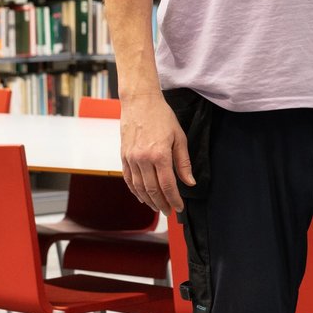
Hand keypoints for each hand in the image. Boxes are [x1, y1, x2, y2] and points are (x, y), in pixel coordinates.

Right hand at [119, 92, 194, 214]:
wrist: (140, 101)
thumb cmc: (162, 116)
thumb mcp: (179, 137)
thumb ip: (183, 162)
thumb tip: (189, 183)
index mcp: (160, 154)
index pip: (167, 185)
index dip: (174, 199)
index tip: (179, 208)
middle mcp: (143, 159)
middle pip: (152, 190)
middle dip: (162, 204)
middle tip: (168, 211)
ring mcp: (131, 158)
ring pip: (139, 188)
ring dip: (148, 201)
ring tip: (157, 207)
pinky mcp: (123, 156)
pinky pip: (128, 179)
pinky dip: (135, 191)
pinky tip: (142, 197)